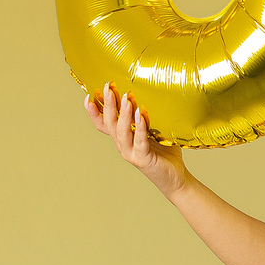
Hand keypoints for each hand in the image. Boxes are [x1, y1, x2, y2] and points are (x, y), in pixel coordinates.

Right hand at [83, 81, 188, 199]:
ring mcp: (131, 153)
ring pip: (122, 131)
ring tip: (126, 98)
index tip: (89, 96)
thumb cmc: (164, 153)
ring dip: (123, 113)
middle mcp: (122, 145)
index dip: (94, 112)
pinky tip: (140, 115)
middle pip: (110, 123)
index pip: (103, 123)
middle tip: (108, 87)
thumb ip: (145, 116)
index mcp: (122, 137)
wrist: (175, 177)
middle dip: (108, 104)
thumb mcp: (152, 131)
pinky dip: (140, 127)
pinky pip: (139, 141)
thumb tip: (148, 93)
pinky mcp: (143, 159)